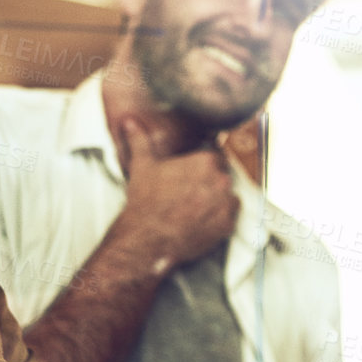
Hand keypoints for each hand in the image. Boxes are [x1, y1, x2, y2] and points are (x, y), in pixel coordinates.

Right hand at [111, 115, 239, 271]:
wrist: (147, 238)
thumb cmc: (146, 203)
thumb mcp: (142, 166)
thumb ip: (139, 140)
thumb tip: (130, 124)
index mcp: (205, 162)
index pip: (215, 156)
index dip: (202, 165)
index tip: (193, 174)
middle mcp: (221, 180)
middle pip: (222, 176)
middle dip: (209, 183)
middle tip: (190, 192)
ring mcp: (226, 204)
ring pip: (228, 196)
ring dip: (217, 200)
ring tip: (196, 207)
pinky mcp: (227, 226)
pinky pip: (231, 218)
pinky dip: (220, 219)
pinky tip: (202, 220)